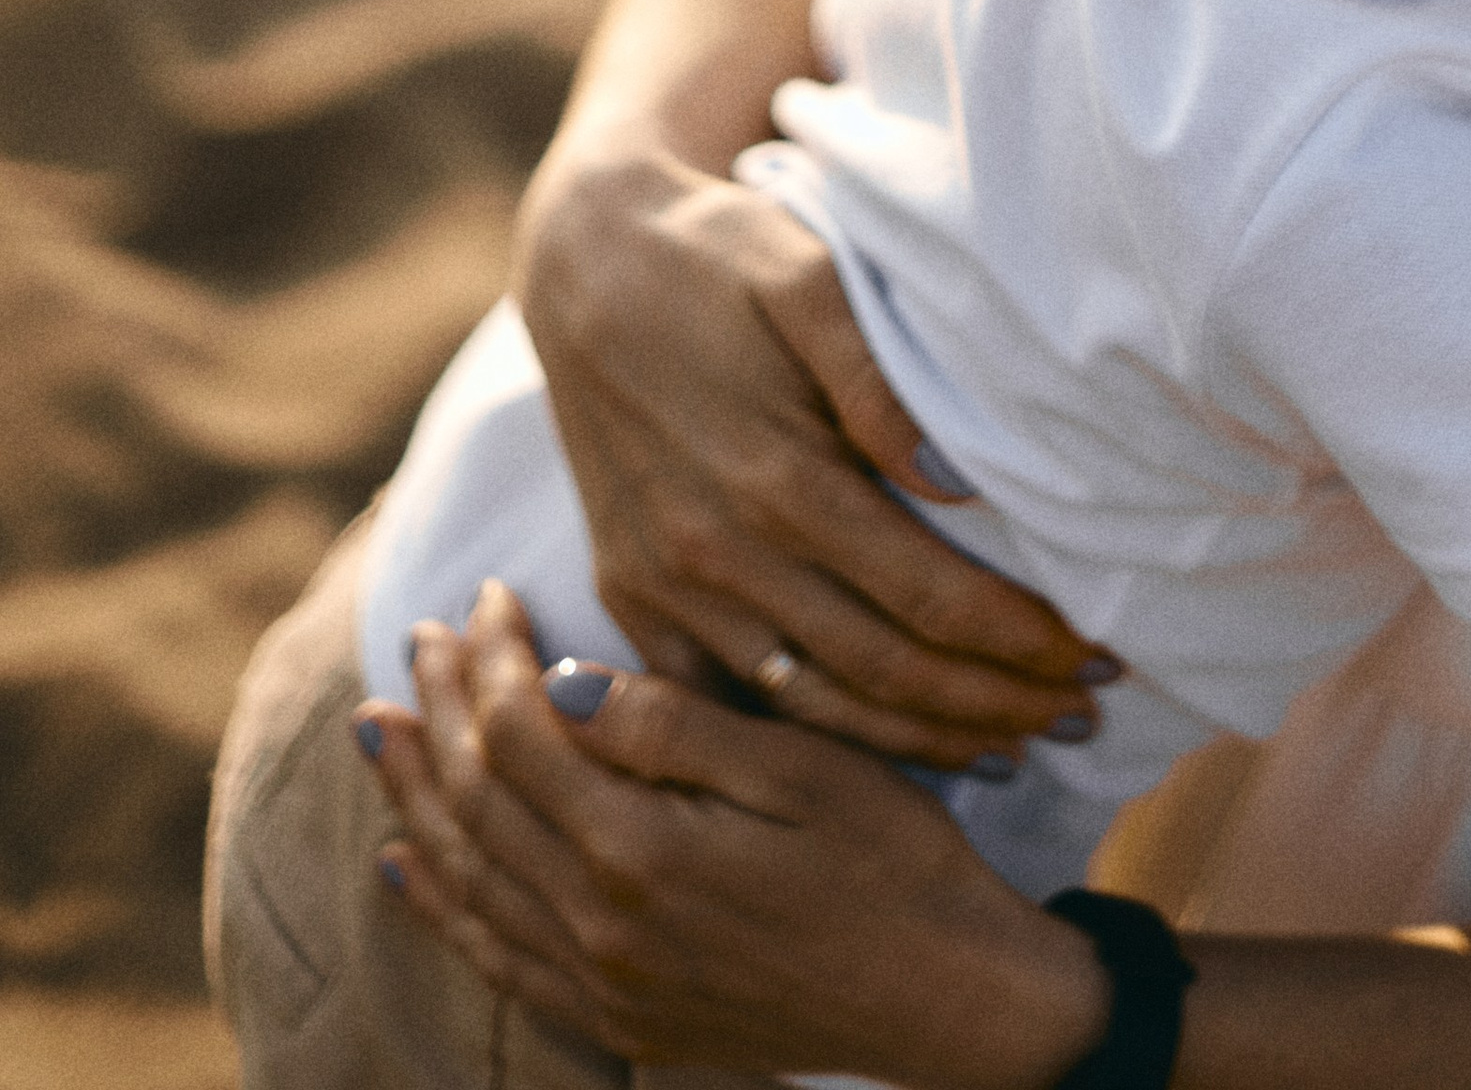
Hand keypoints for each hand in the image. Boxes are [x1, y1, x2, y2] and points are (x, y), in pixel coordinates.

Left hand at [361, 584, 1104, 1089]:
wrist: (948, 1002)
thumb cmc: (892, 863)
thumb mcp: (802, 768)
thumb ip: (674, 728)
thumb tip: (564, 680)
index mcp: (641, 850)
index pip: (524, 735)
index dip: (494, 656)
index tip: (488, 591)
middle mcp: (600, 926)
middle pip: (481, 801)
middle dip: (442, 707)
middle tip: (418, 633)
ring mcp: (603, 984)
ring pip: (471, 878)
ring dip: (420, 794)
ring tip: (382, 728)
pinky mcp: (621, 1019)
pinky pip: (498, 958)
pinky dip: (444, 906)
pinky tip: (409, 866)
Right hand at [517, 141, 1104, 763]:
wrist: (586, 260)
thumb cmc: (717, 257)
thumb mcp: (806, 277)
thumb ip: (879, 380)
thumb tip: (954, 483)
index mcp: (776, 481)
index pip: (928, 599)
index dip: (1021, 642)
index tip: (1097, 656)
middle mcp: (718, 555)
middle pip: (884, 673)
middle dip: (995, 706)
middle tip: (1084, 714)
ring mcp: (667, 589)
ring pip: (813, 709)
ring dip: (919, 742)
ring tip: (1014, 748)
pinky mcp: (632, 598)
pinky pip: (726, 707)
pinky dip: (811, 743)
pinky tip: (879, 752)